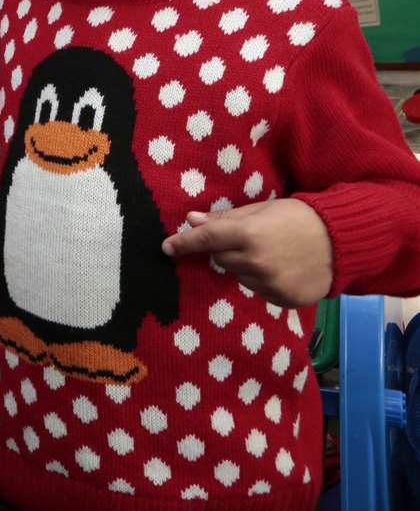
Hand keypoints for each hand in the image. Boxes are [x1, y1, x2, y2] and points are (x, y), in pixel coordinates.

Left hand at [160, 198, 333, 307]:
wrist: (343, 241)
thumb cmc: (299, 217)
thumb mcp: (261, 210)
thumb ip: (225, 219)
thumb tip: (191, 221)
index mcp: (247, 235)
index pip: (205, 240)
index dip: (183, 243)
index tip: (166, 247)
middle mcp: (255, 263)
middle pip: (221, 260)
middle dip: (227, 250)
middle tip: (249, 240)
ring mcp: (269, 284)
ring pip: (240, 276)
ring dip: (246, 266)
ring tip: (273, 254)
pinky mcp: (282, 300)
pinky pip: (259, 291)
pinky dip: (264, 281)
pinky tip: (282, 269)